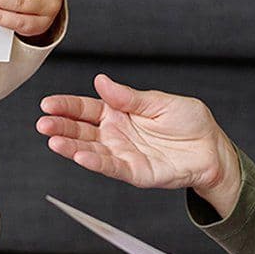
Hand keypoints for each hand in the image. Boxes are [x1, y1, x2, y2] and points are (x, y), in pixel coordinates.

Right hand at [37, 74, 243, 214]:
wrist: (212, 148)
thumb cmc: (189, 122)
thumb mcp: (159, 101)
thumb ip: (129, 97)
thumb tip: (102, 81)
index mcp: (119, 113)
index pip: (86, 109)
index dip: (67, 106)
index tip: (48, 104)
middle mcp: (116, 134)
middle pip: (82, 130)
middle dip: (60, 127)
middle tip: (42, 123)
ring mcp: (123, 154)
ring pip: (91, 150)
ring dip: (70, 146)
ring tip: (53, 141)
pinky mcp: (135, 172)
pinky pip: (112, 167)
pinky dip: (95, 162)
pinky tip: (80, 156)